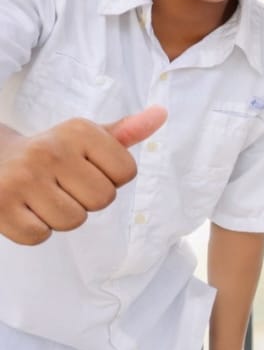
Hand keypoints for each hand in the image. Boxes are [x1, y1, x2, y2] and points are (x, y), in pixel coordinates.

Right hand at [0, 106, 166, 244]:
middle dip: (86, 199)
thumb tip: (162, 113)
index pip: (126, 172)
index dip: (109, 178)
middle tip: (62, 185)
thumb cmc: (50, 153)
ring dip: (61, 216)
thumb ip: (125, 132)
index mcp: (79, 130)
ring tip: (43, 196)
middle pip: (103, 199)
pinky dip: (35, 230)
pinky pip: (39, 236)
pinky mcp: (0, 205)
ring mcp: (22, 178)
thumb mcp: (85, 137)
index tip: (84, 168)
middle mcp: (50, 149)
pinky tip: (25, 208)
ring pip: (73, 220)